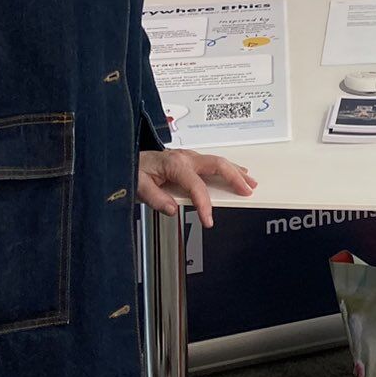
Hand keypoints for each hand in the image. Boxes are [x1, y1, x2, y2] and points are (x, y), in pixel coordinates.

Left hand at [137, 148, 256, 228]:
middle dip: (234, 178)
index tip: (209, 220)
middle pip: (217, 165)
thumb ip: (156, 199)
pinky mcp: (189, 158)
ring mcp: (188, 156)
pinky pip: (213, 162)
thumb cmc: (133, 168)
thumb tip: (173, 209)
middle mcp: (185, 157)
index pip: (196, 186)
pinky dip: (228, 168)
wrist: (126, 156)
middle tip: (247, 192)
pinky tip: (235, 172)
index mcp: (174, 164)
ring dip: (236, 171)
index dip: (204, 204)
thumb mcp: (138, 186)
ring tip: (249, 182)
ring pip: (218, 161)